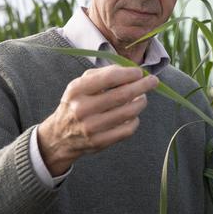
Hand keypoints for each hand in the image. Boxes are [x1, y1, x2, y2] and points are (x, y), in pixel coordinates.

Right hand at [37, 65, 158, 174]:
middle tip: (153, 81)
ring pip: (128, 112)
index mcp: (77, 90)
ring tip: (143, 98)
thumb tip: (129, 71)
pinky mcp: (100, 142)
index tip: (140, 72)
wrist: (59, 136)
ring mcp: (91, 127)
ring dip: (141, 102)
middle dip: (143, 86)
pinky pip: (127, 130)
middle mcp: (83, 108)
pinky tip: (133, 115)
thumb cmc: (76, 103)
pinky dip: (135, 120)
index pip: (110, 78)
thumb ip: (103, 74)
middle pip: (123, 95)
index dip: (129, 74)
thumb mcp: (80, 84)